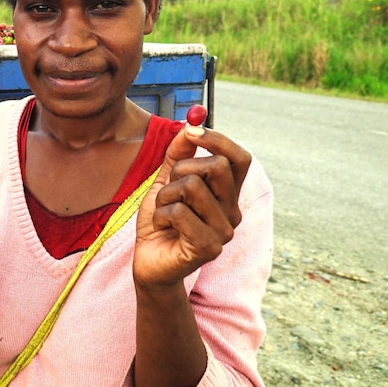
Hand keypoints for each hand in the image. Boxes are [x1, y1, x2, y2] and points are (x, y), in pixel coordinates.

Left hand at [133, 124, 251, 287]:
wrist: (149, 262)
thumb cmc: (161, 222)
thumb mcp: (165, 182)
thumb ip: (177, 155)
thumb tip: (189, 126)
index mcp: (227, 195)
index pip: (239, 158)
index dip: (218, 139)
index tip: (191, 131)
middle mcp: (232, 212)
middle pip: (217, 166)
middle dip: (182, 168)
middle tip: (169, 188)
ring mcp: (223, 232)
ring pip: (191, 186)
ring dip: (165, 195)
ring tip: (163, 213)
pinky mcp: (209, 248)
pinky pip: (178, 211)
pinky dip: (160, 214)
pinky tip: (162, 228)